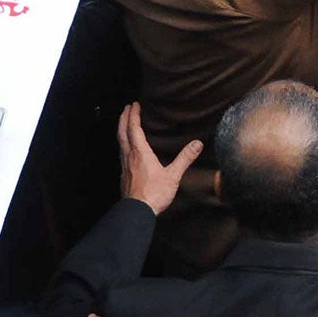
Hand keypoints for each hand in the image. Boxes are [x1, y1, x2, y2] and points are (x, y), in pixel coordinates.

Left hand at [118, 101, 202, 215]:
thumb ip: (184, 159)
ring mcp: (125, 166)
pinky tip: (126, 149)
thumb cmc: (154, 194)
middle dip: (124, 119)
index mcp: (140, 153)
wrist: (137, 212)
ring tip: (124, 124)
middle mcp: (129, 156)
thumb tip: (197, 143)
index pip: (134, 128)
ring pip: (120, 143)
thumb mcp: (173, 176)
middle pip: (122, 133)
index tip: (135, 104)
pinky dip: (122, 144)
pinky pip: (121, 153)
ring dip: (121, 130)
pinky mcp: (124, 175)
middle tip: (126, 108)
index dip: (133, 115)